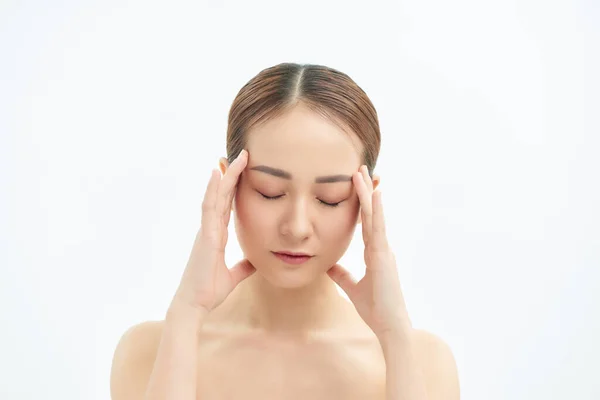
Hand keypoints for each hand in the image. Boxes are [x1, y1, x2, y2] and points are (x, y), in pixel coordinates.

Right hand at [172, 149, 254, 313]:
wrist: (195, 305)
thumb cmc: (209, 290)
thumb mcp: (233, 275)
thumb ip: (243, 266)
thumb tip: (255, 261)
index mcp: (217, 235)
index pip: (227, 205)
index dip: (234, 187)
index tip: (243, 170)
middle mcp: (210, 228)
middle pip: (222, 195)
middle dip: (232, 174)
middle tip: (243, 154)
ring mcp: (206, 230)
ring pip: (216, 196)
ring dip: (225, 176)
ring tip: (235, 157)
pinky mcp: (205, 236)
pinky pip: (209, 208)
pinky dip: (213, 190)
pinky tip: (217, 174)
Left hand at [327, 165, 410, 338]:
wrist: (389, 325)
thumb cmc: (375, 308)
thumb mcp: (352, 287)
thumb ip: (341, 275)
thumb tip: (327, 265)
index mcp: (374, 253)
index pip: (365, 223)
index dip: (361, 204)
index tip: (356, 185)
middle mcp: (381, 247)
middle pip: (370, 213)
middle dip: (364, 190)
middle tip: (359, 168)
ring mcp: (384, 249)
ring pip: (374, 215)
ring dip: (368, 193)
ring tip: (362, 171)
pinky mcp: (384, 255)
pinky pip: (378, 228)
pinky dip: (376, 210)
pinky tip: (374, 193)